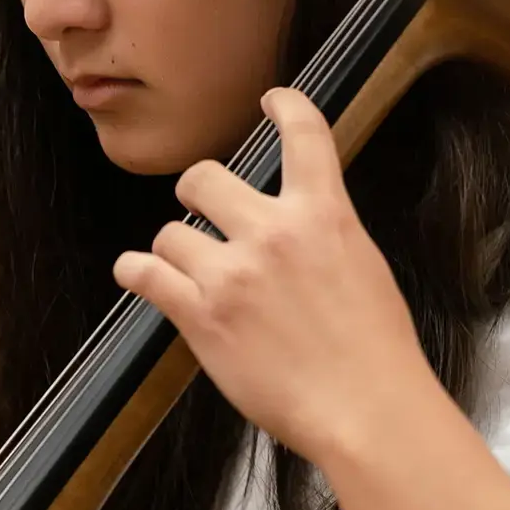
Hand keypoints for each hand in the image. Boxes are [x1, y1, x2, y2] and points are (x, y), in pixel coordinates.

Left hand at [113, 88, 441, 464]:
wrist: (365, 409)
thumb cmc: (374, 355)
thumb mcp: (364, 270)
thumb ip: (325, 237)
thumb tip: (302, 230)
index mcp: (324, 215)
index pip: (303, 135)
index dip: (284, 107)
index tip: (272, 100)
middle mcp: (273, 232)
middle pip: (204, 178)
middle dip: (197, 193)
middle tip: (201, 214)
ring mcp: (232, 273)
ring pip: (170, 232)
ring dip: (173, 251)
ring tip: (183, 271)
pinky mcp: (200, 314)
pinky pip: (144, 273)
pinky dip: (134, 271)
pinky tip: (134, 273)